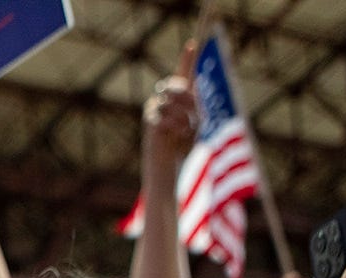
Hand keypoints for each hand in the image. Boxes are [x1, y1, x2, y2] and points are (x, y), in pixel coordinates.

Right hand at [142, 43, 199, 172]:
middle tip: (196, 119)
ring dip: (184, 117)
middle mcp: (163, 100)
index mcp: (177, 100)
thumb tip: (192, 85)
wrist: (168, 166)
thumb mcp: (195, 123)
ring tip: (185, 131)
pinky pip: (164, 115)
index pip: (182, 75)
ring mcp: (154, 110)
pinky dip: (175, 126)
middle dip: (189, 99)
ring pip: (171, 101)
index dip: (186, 59)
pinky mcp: (149, 122)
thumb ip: (194, 104)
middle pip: (177, 85)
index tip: (192, 44)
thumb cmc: (182, 146)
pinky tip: (176, 135)